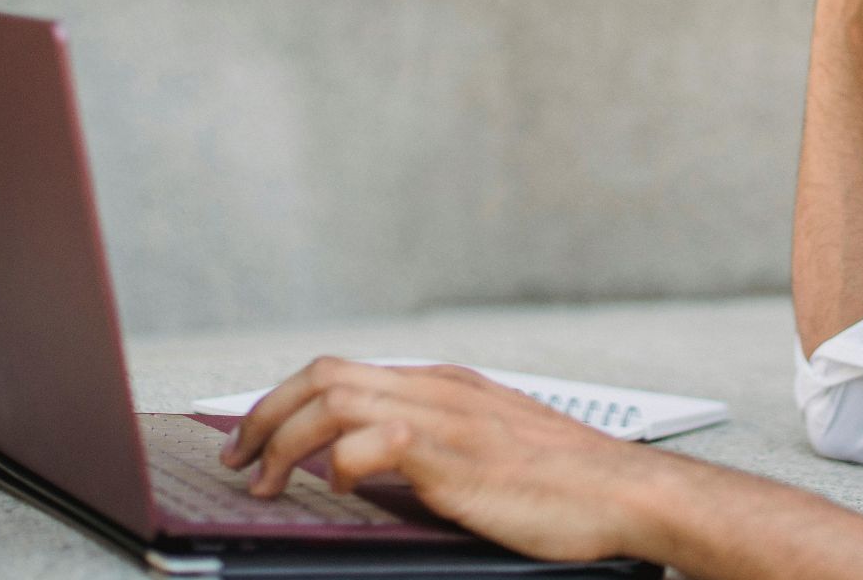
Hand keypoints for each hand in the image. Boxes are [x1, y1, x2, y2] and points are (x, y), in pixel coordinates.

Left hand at [220, 357, 662, 561]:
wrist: (625, 492)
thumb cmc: (566, 484)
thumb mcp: (488, 449)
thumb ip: (435, 446)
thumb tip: (370, 468)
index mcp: (444, 385)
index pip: (342, 371)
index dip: (283, 401)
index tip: (254, 437)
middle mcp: (438, 390)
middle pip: (323, 374)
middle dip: (263, 414)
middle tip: (237, 458)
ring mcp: (446, 418)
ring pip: (333, 401)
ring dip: (282, 440)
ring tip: (264, 481)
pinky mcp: (454, 455)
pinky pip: (372, 442)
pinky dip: (338, 464)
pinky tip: (338, 490)